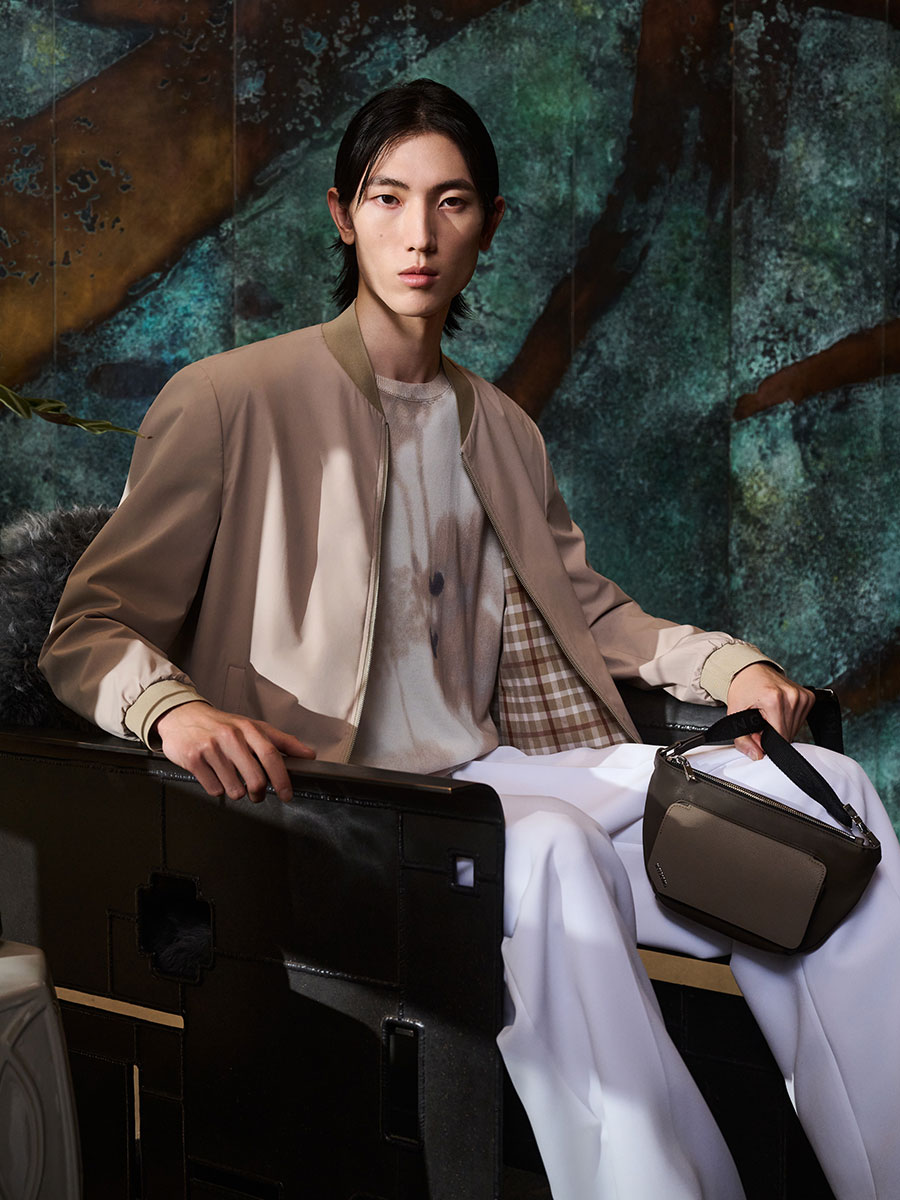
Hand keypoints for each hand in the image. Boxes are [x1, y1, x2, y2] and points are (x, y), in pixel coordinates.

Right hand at [155, 701, 315, 801]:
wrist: (181, 716)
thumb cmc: (221, 724)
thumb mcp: (253, 727)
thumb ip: (283, 741)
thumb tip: (309, 755)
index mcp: (249, 729)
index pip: (272, 755)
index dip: (282, 778)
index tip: (287, 794)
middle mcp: (231, 737)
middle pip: (255, 779)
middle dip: (259, 793)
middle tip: (257, 794)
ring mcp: (211, 748)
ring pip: (235, 789)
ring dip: (236, 791)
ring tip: (231, 778)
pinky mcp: (194, 759)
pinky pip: (214, 789)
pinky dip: (217, 788)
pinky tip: (214, 775)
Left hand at [726, 662, 813, 760]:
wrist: (751, 670)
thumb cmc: (743, 688)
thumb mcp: (734, 713)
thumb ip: (742, 739)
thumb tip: (757, 755)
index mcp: (774, 699)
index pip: (780, 737)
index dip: (767, 740)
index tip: (757, 732)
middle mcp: (792, 696)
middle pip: (789, 733)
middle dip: (774, 734)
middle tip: (761, 721)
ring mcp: (802, 696)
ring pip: (796, 728)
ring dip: (782, 727)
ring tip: (769, 714)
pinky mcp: (809, 697)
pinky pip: (801, 719)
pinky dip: (789, 720)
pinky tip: (779, 710)